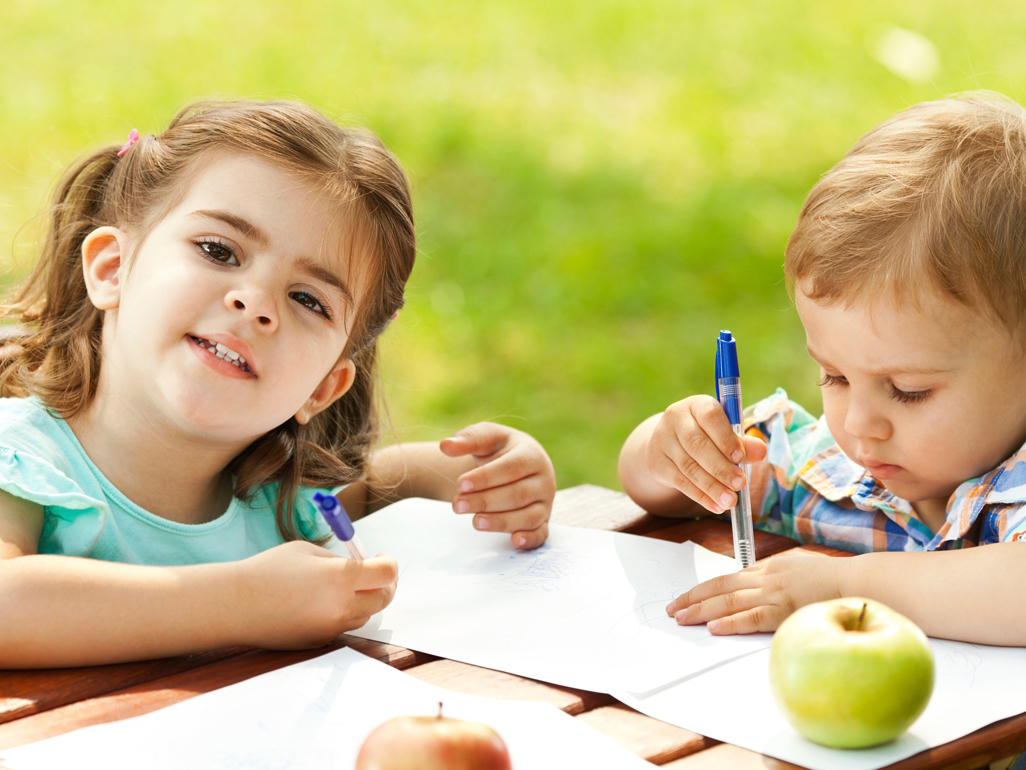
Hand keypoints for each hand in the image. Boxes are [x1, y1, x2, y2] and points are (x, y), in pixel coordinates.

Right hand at [237, 541, 397, 649]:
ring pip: (365, 614)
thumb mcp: (308, 551)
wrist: (235, 605)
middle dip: (385, 584)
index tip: (381, 557)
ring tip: (344, 586)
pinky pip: (343, 625)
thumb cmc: (268, 570)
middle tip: (375, 573)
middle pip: (384, 598)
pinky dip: (342, 613)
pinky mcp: (320, 642)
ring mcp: (331, 628)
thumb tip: (361, 567)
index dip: (388, 563)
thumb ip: (339, 560)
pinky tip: (322, 602)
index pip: (386, 573)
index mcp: (341, 577)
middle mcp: (341, 606)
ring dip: (364, 599)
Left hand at [440, 422, 555, 549]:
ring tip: (475, 521)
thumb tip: (445, 446)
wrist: (520, 461)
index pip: (511, 468)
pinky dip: (530, 539)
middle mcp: (544, 480)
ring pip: (528, 516)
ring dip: (501, 522)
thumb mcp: (486, 436)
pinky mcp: (543, 521)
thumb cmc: (501, 448)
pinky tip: (515, 541)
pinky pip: (540, 533)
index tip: (460, 484)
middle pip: (517, 494)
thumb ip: (468, 439)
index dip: (485, 478)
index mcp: (532, 455)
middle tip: (457, 505)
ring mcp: (545, 502)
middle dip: (485, 501)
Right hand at [646, 395, 766, 512]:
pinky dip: (700, 496)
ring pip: (688, 466)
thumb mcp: (723, 432)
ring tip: (730, 501)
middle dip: (721, 467)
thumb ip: (742, 441)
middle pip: (697, 444)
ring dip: (712, 486)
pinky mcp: (657, 463)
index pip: (710, 416)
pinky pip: (680, 482)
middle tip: (739, 484)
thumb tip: (760, 451)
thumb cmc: (706, 435)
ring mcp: (662, 440)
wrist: (668, 443)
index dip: (725, 437)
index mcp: (696, 405)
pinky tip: (715, 505)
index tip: (740, 457)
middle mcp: (675, 419)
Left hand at [665, 550, 848, 633]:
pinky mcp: (786, 611)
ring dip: (702, 611)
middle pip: (721, 588)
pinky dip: (731, 622)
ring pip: (729, 602)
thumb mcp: (797, 569)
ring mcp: (774, 594)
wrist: (857, 582)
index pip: (726, 579)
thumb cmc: (832, 579)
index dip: (703, 589)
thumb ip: (775, 578)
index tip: (685, 598)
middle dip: (693, 599)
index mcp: (768, 569)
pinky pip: (752, 617)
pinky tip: (713, 627)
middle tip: (673, 610)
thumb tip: (758, 588)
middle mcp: (766, 578)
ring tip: (682, 619)